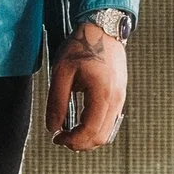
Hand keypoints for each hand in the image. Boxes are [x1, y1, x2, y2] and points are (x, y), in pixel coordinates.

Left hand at [48, 23, 128, 150]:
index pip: (90, 131)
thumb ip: (56, 102)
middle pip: (102, 137)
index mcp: (102, 93)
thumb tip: (53, 128)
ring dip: (88, 137)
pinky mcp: (120, 95)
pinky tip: (81, 121)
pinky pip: (110, 121)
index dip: (72, 141)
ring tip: (70, 131)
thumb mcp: (61, 73)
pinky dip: (96, 128)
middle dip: (80, 143)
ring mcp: (121, 97)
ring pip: (108, 132)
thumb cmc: (81, 47)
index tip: (57, 138)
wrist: (103, 29)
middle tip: (62, 138)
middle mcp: (116, 99)